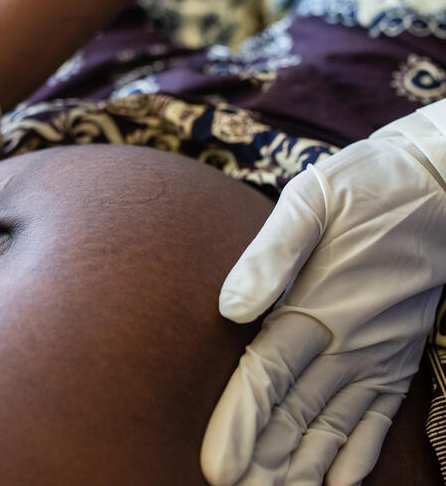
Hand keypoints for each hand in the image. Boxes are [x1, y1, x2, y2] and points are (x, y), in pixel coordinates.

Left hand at [200, 101, 445, 484]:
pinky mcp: (398, 355)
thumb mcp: (311, 201)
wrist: (440, 184)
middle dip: (263, 461)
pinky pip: (378, 417)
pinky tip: (341, 484)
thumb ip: (270, 255)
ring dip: (302, 468)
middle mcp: (347, 342)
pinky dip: (359, 455)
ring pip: (333, 427)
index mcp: (316, 307)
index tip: (216, 467)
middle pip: (295, 416)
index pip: (267, 378)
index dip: (239, 424)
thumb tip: (230, 308)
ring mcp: (378, 354)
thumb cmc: (366, 188)